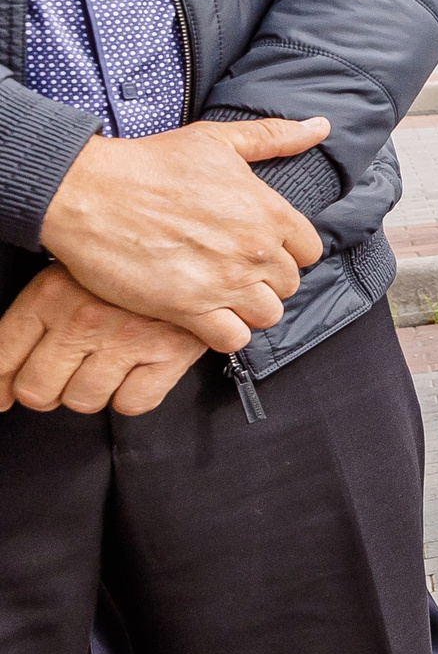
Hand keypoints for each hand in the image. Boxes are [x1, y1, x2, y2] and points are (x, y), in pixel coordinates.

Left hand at [0, 266, 207, 414]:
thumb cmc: (131, 266)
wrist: (201, 250)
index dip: (1, 385)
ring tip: (105, 367)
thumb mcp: (68, 278)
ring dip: (91, 392)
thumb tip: (1, 389)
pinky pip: (132, 403)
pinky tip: (136, 371)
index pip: (1, 358)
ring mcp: (127, 337)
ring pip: (83, 400)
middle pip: (37, 390)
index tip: (3, 397)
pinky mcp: (168, 352)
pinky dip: (132, 395)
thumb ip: (31, 325)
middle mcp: (84, 318)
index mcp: (51, 294)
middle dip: (48, 391)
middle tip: (65, 376)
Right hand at [40, 119, 327, 351]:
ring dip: (248, 309)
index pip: (309, 251)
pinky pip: (233, 339)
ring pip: (267, 315)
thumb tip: (319, 126)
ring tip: (222, 295)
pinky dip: (225, 333)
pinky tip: (205, 316)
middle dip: (266, 280)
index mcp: (270, 213)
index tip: (258, 247)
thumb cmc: (150, 163)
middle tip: (233, 270)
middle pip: (288, 285)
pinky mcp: (189, 309)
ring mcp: (225, 283)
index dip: (286, 252)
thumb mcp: (217, 139)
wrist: (88, 192)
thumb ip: (274, 137)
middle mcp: (255, 251)